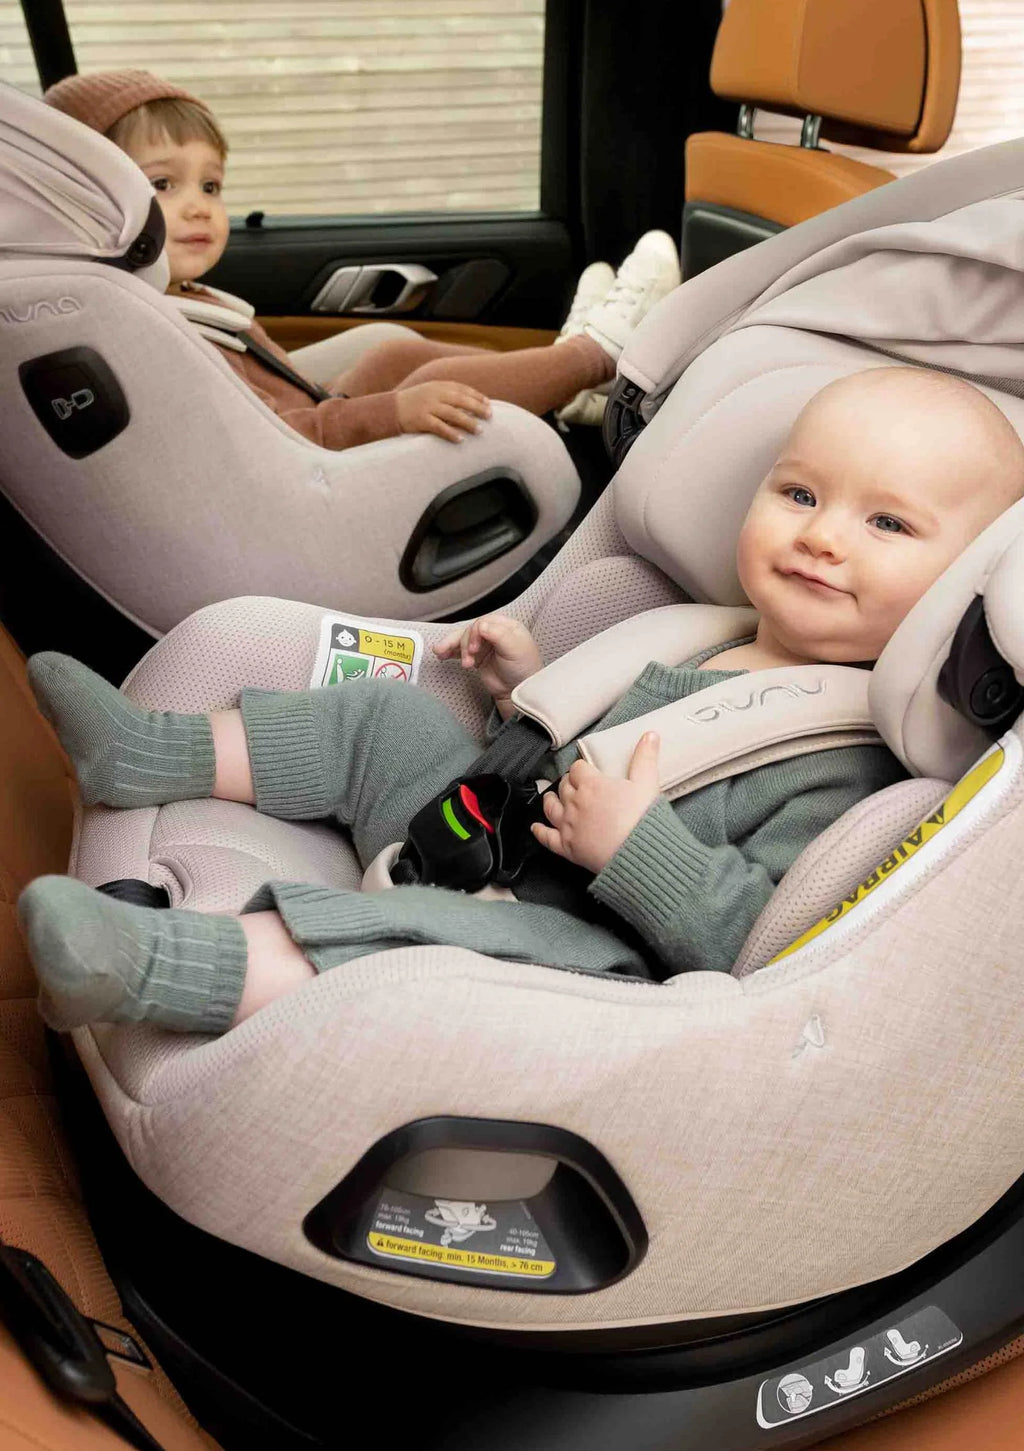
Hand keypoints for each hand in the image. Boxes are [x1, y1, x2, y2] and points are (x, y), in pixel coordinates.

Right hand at [395, 381, 490, 441]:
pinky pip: (439, 427)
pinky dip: (451, 433)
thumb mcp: (429, 393)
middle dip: (477, 407)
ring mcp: (427, 407)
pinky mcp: (420, 420)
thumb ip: (446, 396)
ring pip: (453, 414)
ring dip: (468, 422)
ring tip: (480, 430)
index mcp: (437, 386)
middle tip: (490, 416)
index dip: (476, 396)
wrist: (389, 409)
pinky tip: (461, 440)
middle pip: (461, 400)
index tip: (488, 403)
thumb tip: (469, 406)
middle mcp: (434, 394)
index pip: (462, 389)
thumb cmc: (413, 403)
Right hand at [434, 614, 541, 716]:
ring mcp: (484, 645)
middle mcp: (494, 633)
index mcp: (506, 626)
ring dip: (451, 646)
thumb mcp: (514, 649)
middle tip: (468, 659)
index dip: (475, 633)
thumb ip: (498, 635)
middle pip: (471, 631)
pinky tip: (440, 655)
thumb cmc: (523, 668)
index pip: (483, 622)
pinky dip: (449, 652)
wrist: (518, 690)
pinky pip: (460, 650)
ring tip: (441, 654)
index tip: (474, 648)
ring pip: (463, 639)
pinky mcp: (477, 657)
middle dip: (464, 643)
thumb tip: (481, 625)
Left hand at [531, 732, 661, 873]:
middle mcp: (575, 802)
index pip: (578, 769)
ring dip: (551, 800)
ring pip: (551, 808)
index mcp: (591, 784)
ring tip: (552, 797)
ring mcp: (568, 825)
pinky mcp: (566, 847)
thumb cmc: (642, 819)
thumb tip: (650, 735)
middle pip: (564, 786)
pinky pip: (547, 837)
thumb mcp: (647, 783)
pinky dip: (539, 831)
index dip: (582, 769)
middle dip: (569, 783)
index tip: (586, 770)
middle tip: (576, 785)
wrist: (638, 853)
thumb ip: (645, 757)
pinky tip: (536, 828)